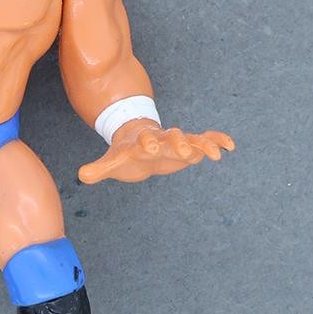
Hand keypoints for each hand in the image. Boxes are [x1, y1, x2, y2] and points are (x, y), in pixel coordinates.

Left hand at [78, 119, 233, 183]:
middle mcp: (162, 139)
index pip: (144, 140)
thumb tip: (81, 176)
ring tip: (217, 154)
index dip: (146, 142)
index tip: (149, 148)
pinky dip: (217, 140)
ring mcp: (176, 141)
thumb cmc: (126, 153)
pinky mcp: (189, 146)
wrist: (138, 140)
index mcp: (142, 142)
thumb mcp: (113, 162)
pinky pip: (205, 140)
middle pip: (171, 137)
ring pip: (192, 139)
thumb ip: (99, 168)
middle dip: (178, 142)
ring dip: (203, 144)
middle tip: (185, 151)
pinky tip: (230, 146)